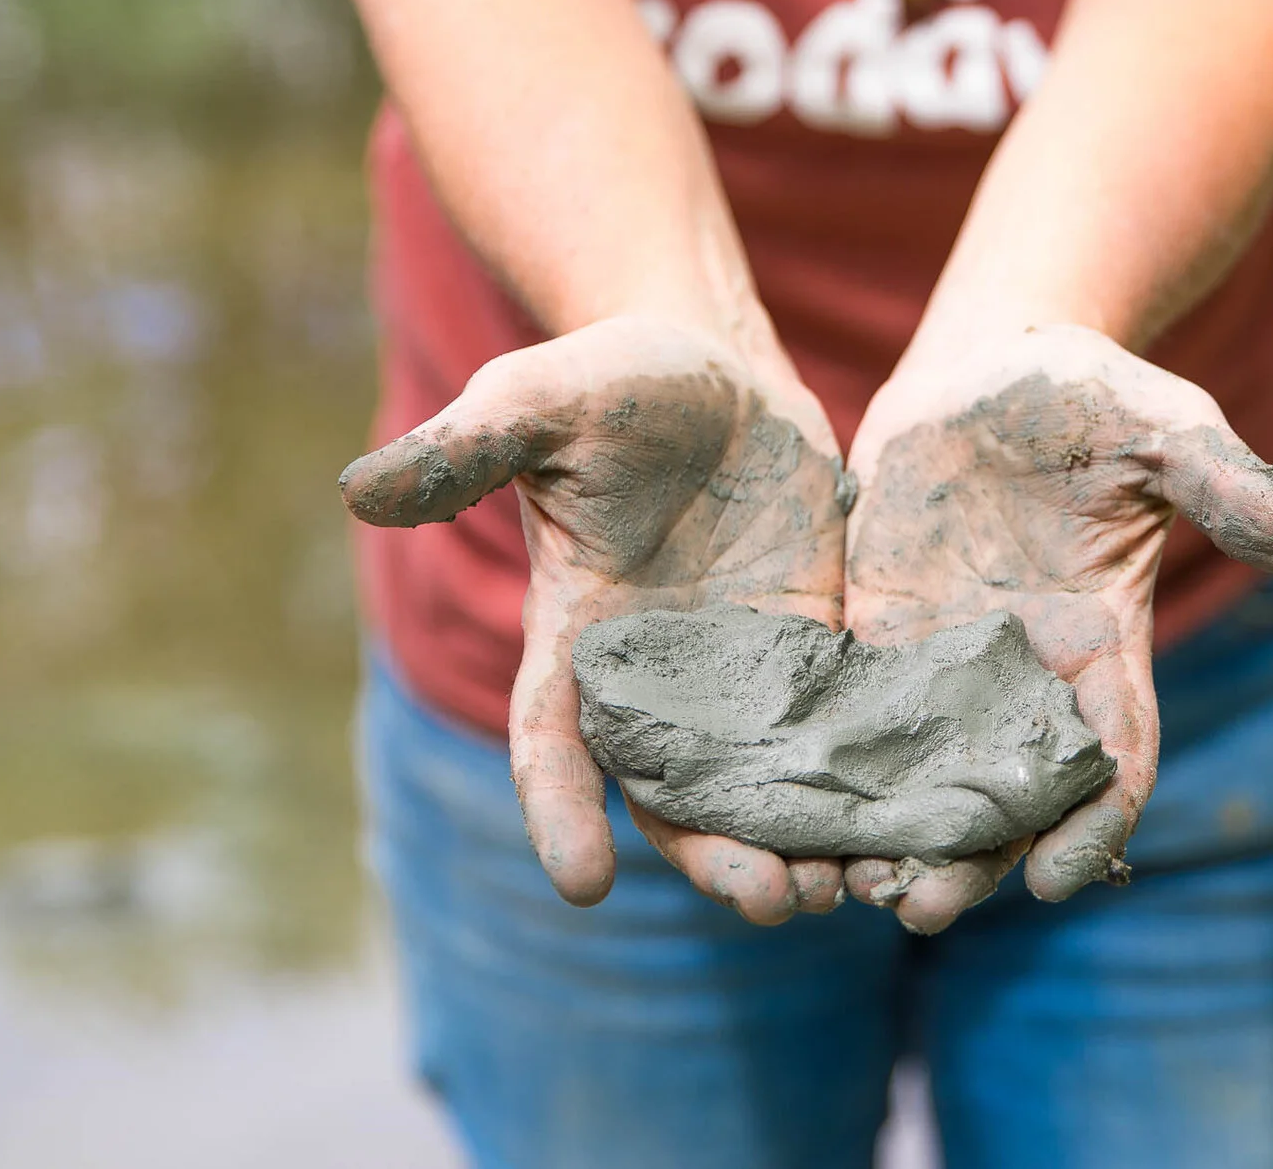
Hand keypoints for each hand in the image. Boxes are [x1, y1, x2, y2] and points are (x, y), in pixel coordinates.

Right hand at [339, 314, 849, 924]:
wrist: (716, 370)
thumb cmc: (611, 381)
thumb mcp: (537, 402)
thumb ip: (464, 449)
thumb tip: (357, 487)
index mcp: (577, 640)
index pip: (554, 746)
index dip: (561, 813)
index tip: (582, 881)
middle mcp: (657, 682)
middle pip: (676, 801)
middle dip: (718, 858)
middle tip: (772, 900)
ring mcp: (742, 675)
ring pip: (764, 791)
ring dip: (804, 847)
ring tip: (853, 892)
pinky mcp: (817, 654)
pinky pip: (839, 738)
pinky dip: (867, 787)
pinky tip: (915, 826)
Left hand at [839, 325, 1272, 931]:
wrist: (984, 365)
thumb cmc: (1087, 393)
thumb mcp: (1165, 428)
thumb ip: (1231, 489)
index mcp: (1101, 645)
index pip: (1111, 758)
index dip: (1093, 822)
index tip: (1060, 878)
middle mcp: (1023, 673)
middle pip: (1006, 792)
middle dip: (972, 858)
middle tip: (922, 910)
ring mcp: (943, 657)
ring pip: (923, 772)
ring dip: (893, 834)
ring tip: (852, 889)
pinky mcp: (873, 629)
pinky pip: (849, 712)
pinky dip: (829, 767)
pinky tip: (789, 812)